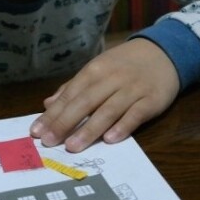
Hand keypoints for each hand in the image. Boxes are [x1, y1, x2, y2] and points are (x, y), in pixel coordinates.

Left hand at [30, 38, 179, 151]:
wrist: (163, 53)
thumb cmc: (123, 65)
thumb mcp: (96, 70)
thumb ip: (73, 88)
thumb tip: (48, 105)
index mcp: (94, 71)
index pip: (69, 95)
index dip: (53, 113)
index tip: (37, 131)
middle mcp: (111, 79)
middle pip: (85, 102)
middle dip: (65, 122)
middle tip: (49, 141)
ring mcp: (132, 89)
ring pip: (108, 110)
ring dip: (89, 129)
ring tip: (72, 146)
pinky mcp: (151, 100)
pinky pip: (136, 114)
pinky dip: (123, 126)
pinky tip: (110, 139)